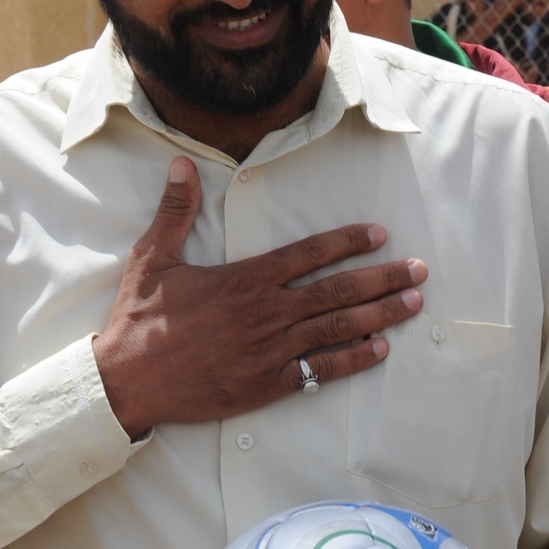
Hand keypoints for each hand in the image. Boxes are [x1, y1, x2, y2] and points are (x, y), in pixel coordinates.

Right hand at [93, 156, 427, 438]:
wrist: (129, 380)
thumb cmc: (140, 320)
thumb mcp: (153, 257)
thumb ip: (175, 211)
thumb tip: (180, 164)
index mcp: (246, 279)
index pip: (309, 253)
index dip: (347, 242)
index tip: (378, 235)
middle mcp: (268, 312)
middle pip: (339, 290)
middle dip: (384, 278)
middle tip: (419, 269)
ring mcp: (273, 350)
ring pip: (339, 328)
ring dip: (381, 315)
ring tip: (413, 303)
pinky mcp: (269, 384)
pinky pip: (322, 370)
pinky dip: (354, 360)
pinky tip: (381, 350)